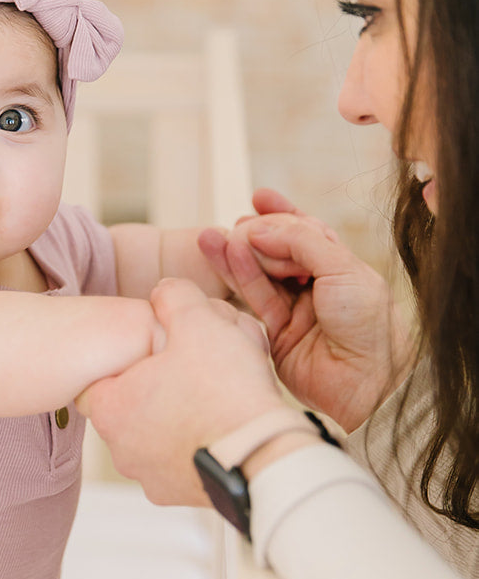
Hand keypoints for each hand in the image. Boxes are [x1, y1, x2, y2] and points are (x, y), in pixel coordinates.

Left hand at [76, 278, 281, 505]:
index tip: (150, 352)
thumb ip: (173, 297)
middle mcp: (122, 450)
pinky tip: (226, 423)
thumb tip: (165, 293)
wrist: (265, 456)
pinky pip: (183, 460)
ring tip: (216, 392)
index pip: (95, 380)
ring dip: (180, 414)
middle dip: (159, 383)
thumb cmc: (225, 390)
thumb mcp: (197, 321)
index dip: (123, 360)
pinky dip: (199, 442)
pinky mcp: (182, 495)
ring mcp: (151, 478)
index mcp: (111, 409)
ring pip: (157, 434)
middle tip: (193, 366)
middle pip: (131, 405)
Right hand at [199, 190, 411, 432]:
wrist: (366, 380)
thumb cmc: (367, 325)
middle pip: (279, 250)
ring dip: (237, 252)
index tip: (260, 198)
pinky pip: (254, 296)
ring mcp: (295, 309)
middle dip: (258, 233)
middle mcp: (316, 286)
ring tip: (212, 235)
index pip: (306, 233)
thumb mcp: (342, 269)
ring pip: (261, 273)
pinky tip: (225, 253)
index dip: (283, 214)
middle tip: (241, 224)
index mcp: (340, 267)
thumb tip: (262, 229)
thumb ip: (301, 243)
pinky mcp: (275, 332)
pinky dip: (238, 274)